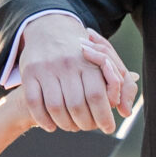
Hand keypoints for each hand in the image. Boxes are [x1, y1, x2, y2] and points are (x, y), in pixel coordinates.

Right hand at [16, 15, 137, 133]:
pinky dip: (43, 120)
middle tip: (88, 127)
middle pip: (76, 104)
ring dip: (64, 124)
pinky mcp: (29, 73)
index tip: (108, 128)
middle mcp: (67, 64)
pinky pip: (34, 103)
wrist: (48, 28)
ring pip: (55, 106)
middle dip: (84, 123)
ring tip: (71, 126)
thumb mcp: (103, 62)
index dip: (103, 116)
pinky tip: (51, 126)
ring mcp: (46, 68)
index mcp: (87, 61)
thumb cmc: (81, 54)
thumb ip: (121, 85)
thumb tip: (126, 111)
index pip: (97, 95)